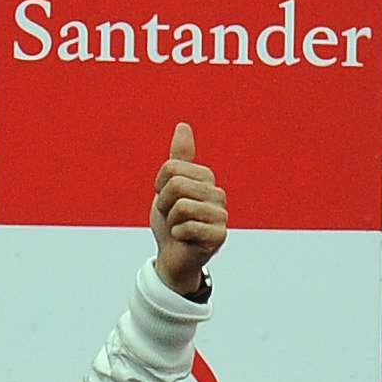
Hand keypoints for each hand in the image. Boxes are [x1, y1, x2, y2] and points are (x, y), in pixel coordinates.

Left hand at [147, 127, 226, 298]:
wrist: (172, 256)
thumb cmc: (172, 221)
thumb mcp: (169, 187)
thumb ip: (178, 159)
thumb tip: (183, 126)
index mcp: (206, 178)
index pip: (171, 168)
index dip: (159, 186)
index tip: (166, 199)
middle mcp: (217, 194)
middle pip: (176, 185)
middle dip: (164, 204)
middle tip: (171, 216)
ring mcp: (221, 215)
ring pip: (181, 206)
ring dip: (171, 221)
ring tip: (178, 227)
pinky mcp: (219, 235)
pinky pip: (187, 227)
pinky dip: (178, 235)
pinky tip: (185, 240)